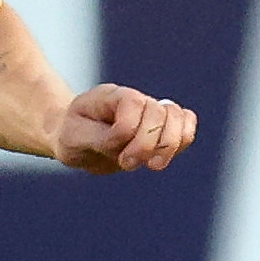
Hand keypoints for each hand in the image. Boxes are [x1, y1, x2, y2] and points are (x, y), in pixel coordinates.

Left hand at [52, 85, 196, 174]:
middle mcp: (136, 100)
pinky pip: (187, 126)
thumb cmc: (72, 136)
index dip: (131, 133)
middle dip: (148, 145)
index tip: (120, 158)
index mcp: (112, 96)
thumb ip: (99, 139)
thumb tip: (126, 136)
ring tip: (152, 164)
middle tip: (127, 163)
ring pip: (180, 117)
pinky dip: (182, 142)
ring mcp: (151, 111)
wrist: (75, 138)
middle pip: (160, 112)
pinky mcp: (162, 126)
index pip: (133, 104)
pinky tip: (162, 157)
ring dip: (169, 146)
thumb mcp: (73, 139)